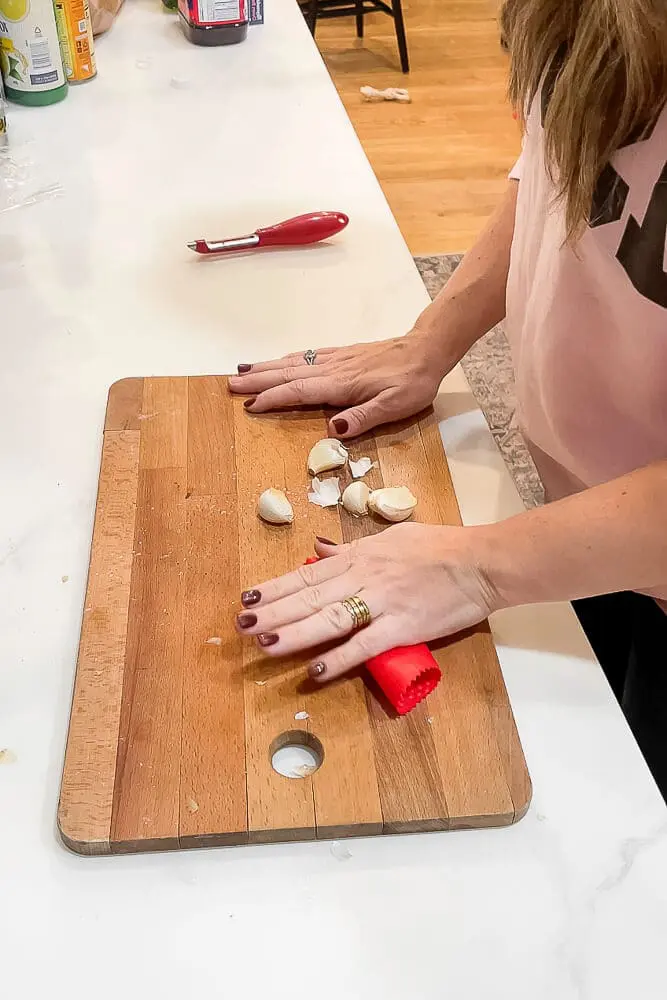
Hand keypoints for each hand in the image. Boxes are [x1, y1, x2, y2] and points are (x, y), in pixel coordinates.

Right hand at [228, 330, 447, 437]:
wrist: (427, 350)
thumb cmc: (414, 382)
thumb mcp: (395, 406)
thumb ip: (363, 418)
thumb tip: (331, 430)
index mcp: (342, 385)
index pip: (300, 391)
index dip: (273, 398)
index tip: (248, 405)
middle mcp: (334, 369)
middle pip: (288, 374)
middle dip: (258, 380)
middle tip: (229, 385)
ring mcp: (337, 359)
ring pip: (294, 362)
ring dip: (266, 367)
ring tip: (241, 370)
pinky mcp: (343, 354)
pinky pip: (307, 355)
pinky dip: (286, 359)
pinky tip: (277, 361)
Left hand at [235, 525, 500, 681]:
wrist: (482, 561)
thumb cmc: (441, 547)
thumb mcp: (392, 537)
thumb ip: (353, 547)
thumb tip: (319, 548)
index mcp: (361, 555)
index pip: (309, 572)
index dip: (277, 586)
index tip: (249, 596)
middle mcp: (365, 576)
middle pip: (311, 596)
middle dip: (274, 611)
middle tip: (242, 624)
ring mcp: (383, 602)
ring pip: (330, 618)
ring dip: (295, 632)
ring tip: (265, 644)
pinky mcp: (404, 627)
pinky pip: (366, 645)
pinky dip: (340, 658)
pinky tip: (316, 671)